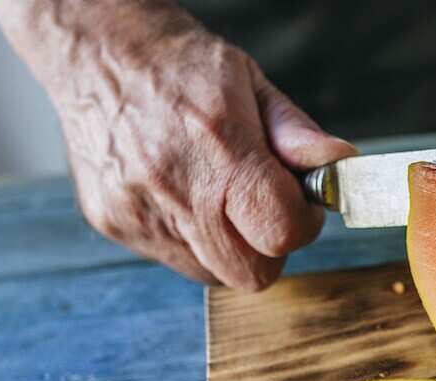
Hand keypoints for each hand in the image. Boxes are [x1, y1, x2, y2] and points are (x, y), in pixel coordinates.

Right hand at [0, 1, 355, 289]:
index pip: (281, 232)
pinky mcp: (114, 223)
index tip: (301, 203)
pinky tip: (183, 193)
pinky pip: (174, 258)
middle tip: (263, 209)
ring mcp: (139, 211)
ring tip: (218, 194)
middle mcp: (174, 187)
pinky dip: (192, 239)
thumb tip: (340, 165)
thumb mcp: (252, 84)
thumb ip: (297, 134)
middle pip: (250, 273)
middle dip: (269, 249)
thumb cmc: (181, 67)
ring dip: (230, 247)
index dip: (303, 225)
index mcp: (218, 148)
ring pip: (212, 273)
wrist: (96, 52)